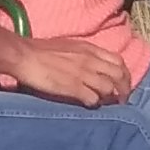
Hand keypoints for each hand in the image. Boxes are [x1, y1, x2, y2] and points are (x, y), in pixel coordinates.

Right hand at [0, 33, 132, 105]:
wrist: (25, 56)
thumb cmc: (42, 50)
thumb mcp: (69, 46)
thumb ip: (84, 54)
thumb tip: (93, 64)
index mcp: (90, 49)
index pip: (118, 61)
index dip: (124, 75)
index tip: (122, 84)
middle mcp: (90, 61)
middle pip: (120, 76)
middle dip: (124, 89)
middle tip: (122, 100)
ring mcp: (83, 74)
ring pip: (109, 88)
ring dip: (109, 98)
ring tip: (105, 104)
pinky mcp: (73, 88)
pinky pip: (93, 99)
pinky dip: (94, 103)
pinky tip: (88, 104)